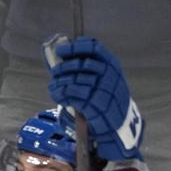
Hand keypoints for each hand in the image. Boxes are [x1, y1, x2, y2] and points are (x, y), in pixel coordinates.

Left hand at [47, 37, 142, 160]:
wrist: (118, 123)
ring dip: (59, 82)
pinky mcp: (94, 105)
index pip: (94, 48)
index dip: (75, 47)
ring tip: (53, 84)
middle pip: (81, 64)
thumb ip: (88, 66)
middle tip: (54, 71)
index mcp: (112, 64)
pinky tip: (57, 95)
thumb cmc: (107, 97)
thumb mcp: (105, 78)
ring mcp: (102, 90)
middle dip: (64, 67)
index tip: (61, 50)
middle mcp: (109, 75)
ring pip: (74, 80)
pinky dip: (60, 94)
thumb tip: (62, 52)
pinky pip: (71, 95)